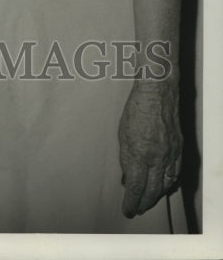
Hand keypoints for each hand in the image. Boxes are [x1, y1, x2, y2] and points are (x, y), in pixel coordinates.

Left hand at [119, 79, 181, 217]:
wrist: (158, 93)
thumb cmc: (136, 109)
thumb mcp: (123, 134)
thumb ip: (126, 158)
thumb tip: (127, 178)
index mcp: (139, 154)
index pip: (135, 187)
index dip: (131, 202)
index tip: (127, 209)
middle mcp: (157, 158)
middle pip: (152, 190)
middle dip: (144, 203)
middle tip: (137, 210)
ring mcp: (171, 154)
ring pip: (166, 184)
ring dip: (157, 196)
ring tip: (148, 201)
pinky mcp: (179, 149)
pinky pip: (176, 172)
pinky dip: (170, 183)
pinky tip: (164, 187)